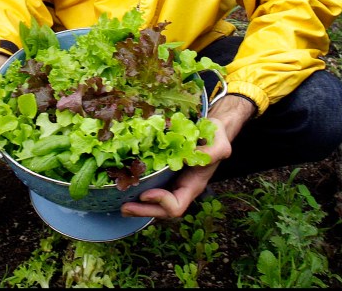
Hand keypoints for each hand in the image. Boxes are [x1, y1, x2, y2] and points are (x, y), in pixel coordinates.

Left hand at [120, 94, 254, 218]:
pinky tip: (125, 184)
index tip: (146, 193)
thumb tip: (190, 156)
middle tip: (124, 207)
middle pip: (162, 211)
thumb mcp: (219, 144)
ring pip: (154, 203)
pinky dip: (137, 190)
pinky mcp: (162, 173)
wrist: (212, 129)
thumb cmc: (215, 137)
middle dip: (143, 211)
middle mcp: (181, 188)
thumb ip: (212, 152)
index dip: (161, 202)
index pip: (177, 205)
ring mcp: (171, 182)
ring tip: (121, 204)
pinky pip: (150, 187)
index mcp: (193, 185)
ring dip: (138, 206)